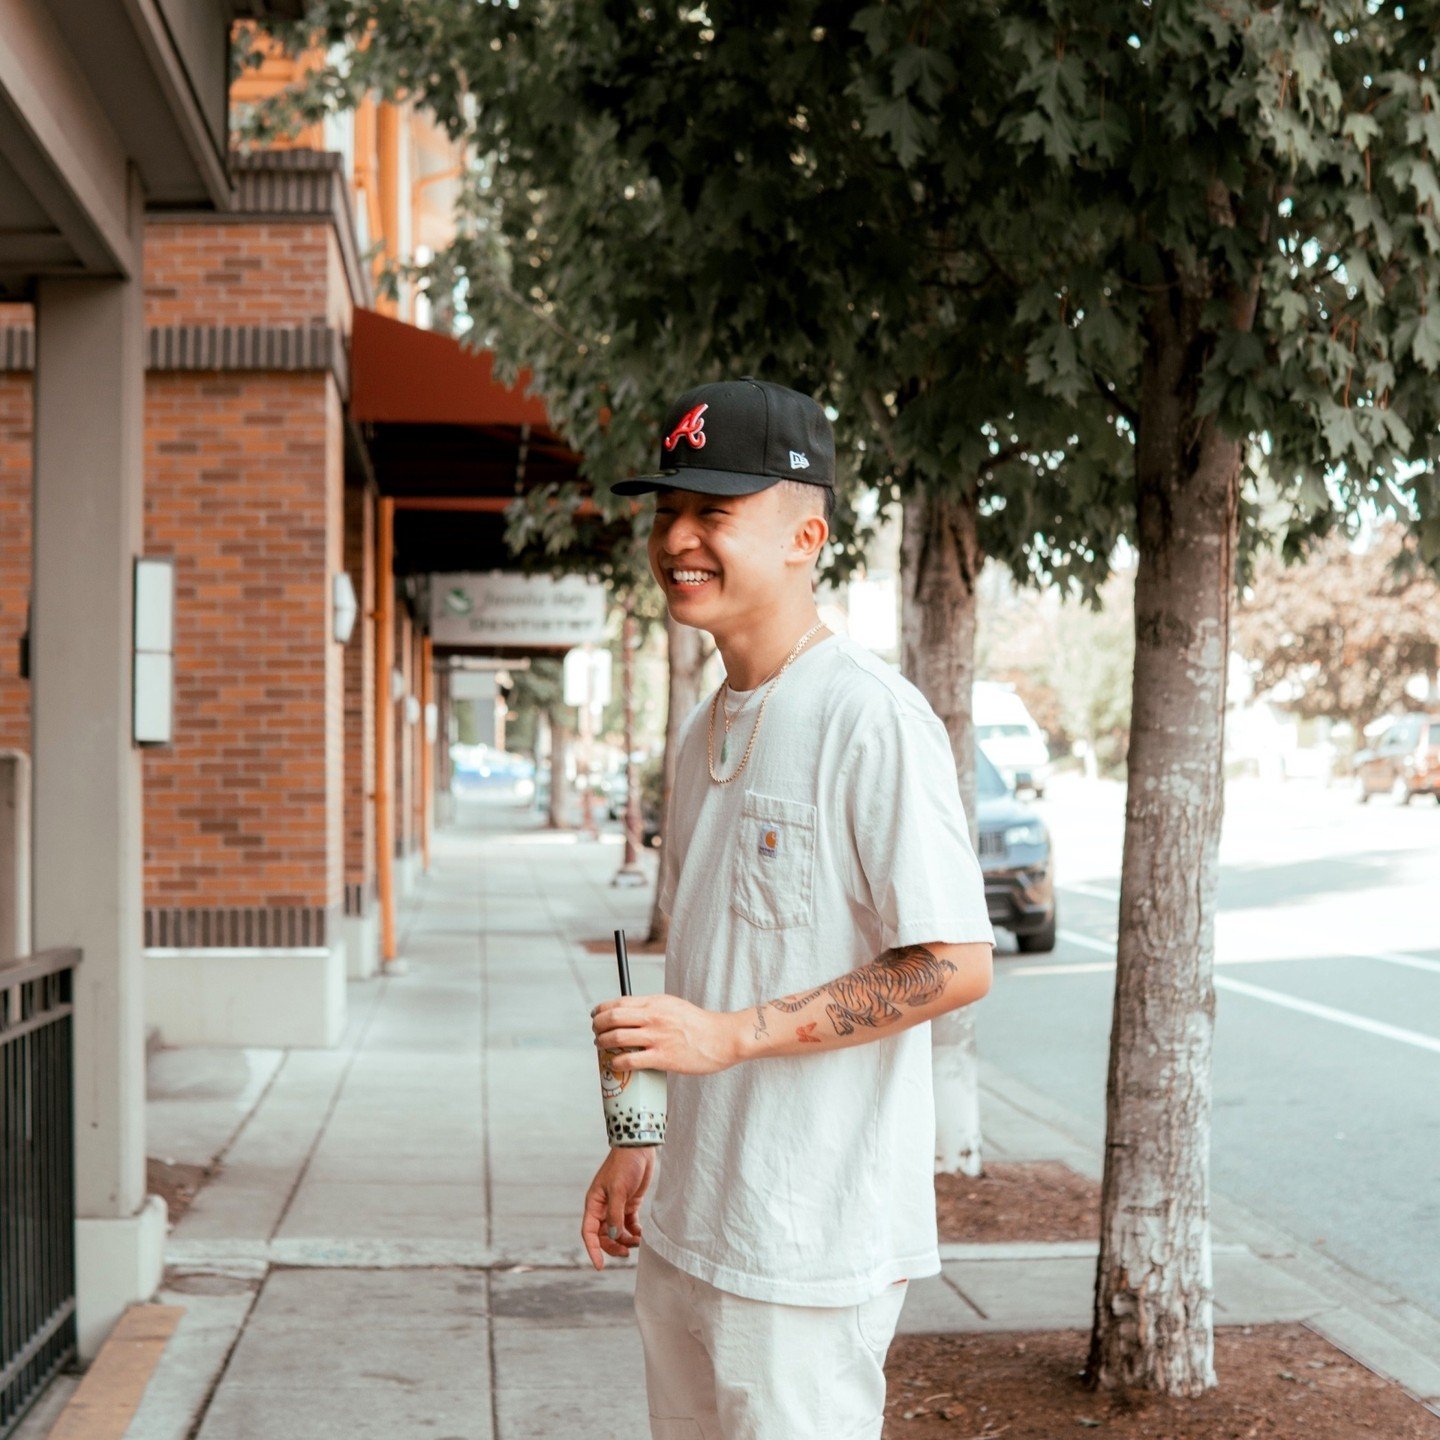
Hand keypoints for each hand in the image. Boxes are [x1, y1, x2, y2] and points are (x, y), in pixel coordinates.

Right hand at [581, 1146, 654, 1269]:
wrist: (639, 1149)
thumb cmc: (625, 1166)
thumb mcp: (618, 1190)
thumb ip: (614, 1215)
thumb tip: (612, 1236)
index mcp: (594, 1204)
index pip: (589, 1232)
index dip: (593, 1250)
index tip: (600, 1266)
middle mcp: (603, 1208)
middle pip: (603, 1236)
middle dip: (613, 1246)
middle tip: (627, 1253)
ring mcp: (617, 1207)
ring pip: (617, 1232)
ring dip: (626, 1240)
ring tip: (637, 1241)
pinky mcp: (630, 1204)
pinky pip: (629, 1225)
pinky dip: (635, 1232)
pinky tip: (642, 1235)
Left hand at [592, 993, 742, 1074]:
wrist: (721, 1038)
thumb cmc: (698, 1024)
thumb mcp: (673, 1006)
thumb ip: (652, 1008)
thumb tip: (630, 1015)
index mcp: (656, 1002)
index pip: (619, 1002)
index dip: (601, 1010)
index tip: (595, 1015)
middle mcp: (653, 1017)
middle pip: (612, 1018)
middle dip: (597, 1026)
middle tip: (596, 1032)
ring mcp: (657, 1037)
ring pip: (616, 1038)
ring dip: (602, 1044)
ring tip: (601, 1047)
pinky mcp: (662, 1058)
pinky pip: (630, 1061)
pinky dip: (616, 1063)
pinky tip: (614, 1065)